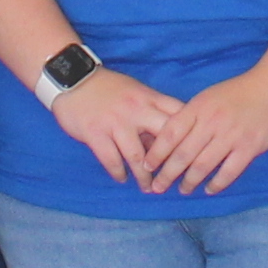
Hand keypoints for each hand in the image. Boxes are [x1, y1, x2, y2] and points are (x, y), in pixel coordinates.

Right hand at [44, 67, 186, 189]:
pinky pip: (111, 160)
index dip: (190, 135)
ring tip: (149, 188)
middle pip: (164, 138)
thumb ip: (151, 113)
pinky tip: (122, 178)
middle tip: (175, 179)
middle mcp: (136, 110)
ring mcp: (115, 122)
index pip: (178, 115)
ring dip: (145, 176)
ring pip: (137, 156)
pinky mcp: (95, 133)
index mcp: (149, 97)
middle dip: (171, 162)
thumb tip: (166, 141)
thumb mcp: (135, 92)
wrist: (72, 79)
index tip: (195, 154)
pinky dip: (118, 173)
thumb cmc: (107, 88)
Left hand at [139, 70, 267, 197]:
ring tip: (183, 190)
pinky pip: (228, 172)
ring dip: (190, 181)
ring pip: (203, 166)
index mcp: (199, 108)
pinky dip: (217, 183)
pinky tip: (209, 189)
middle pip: (183, 154)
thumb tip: (168, 140)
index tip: (147, 166)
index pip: (170, 134)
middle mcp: (212, 122)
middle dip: (167, 174)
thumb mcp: (208, 97)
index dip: (156, 152)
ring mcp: (231, 136)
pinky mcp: (249, 147)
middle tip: (158, 187)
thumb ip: (190, 117)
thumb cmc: (237, 93)